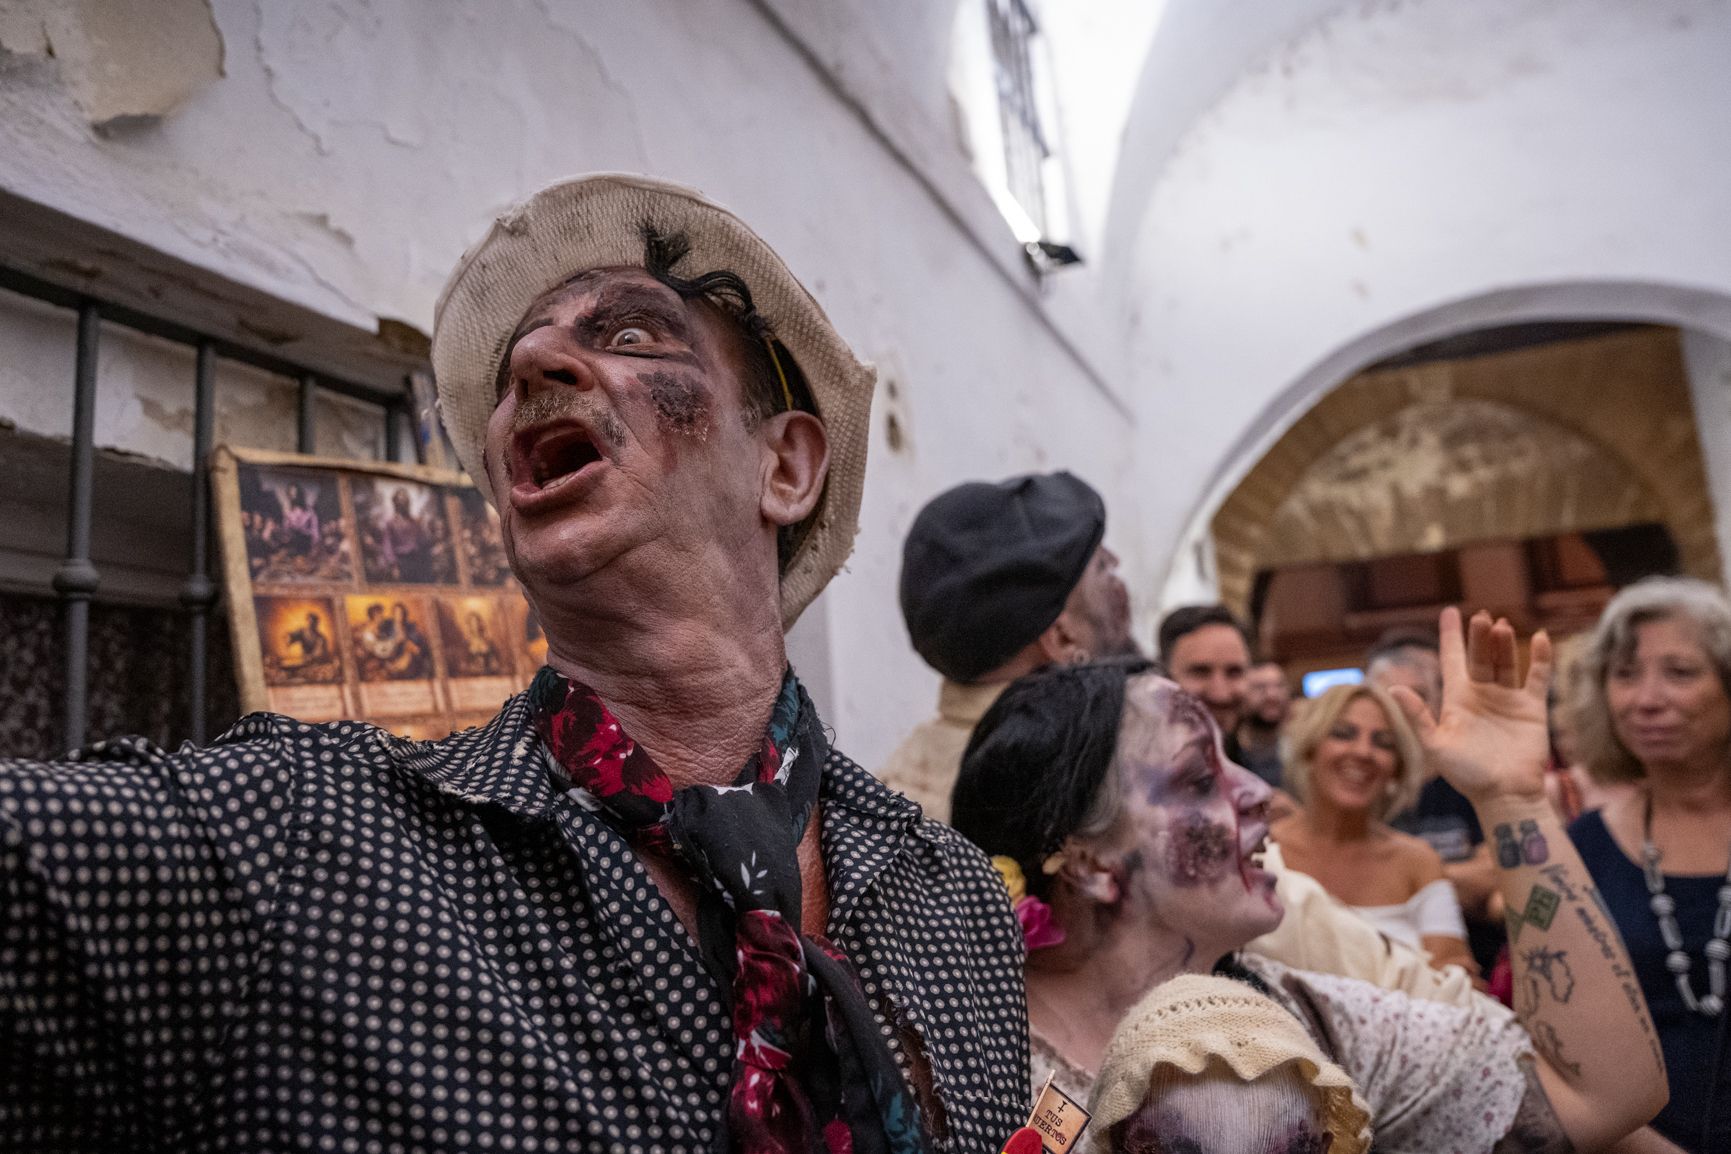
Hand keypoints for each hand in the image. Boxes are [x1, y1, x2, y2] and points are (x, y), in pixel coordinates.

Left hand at [1389, 607, 1552, 804]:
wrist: (1504, 794)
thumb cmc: (1466, 774)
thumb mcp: (1435, 744)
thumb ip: (1416, 716)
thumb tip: (1393, 688)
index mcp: (1456, 699)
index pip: (1452, 659)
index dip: (1451, 636)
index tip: (1450, 611)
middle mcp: (1481, 694)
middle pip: (1480, 657)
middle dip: (1479, 637)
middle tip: (1481, 618)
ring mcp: (1507, 699)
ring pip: (1505, 662)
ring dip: (1504, 644)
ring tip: (1501, 626)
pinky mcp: (1532, 708)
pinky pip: (1537, 678)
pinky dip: (1541, 659)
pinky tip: (1541, 638)